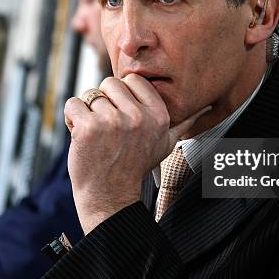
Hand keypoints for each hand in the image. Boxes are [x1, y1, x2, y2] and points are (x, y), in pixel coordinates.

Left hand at [64, 74, 210, 233]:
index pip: (133, 80)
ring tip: (96, 136)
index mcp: (158, 116)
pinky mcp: (87, 128)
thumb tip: (207, 106)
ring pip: (89, 94)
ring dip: (87, 113)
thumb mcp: (166, 144)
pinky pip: (72, 104)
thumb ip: (184, 122)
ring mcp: (112, 122)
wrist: (110, 197)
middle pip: (110, 83)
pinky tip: (81, 137)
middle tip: (108, 129)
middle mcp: (138, 117)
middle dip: (104, 102)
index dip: (123, 96)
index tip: (123, 117)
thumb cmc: (135, 168)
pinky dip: (71, 119)